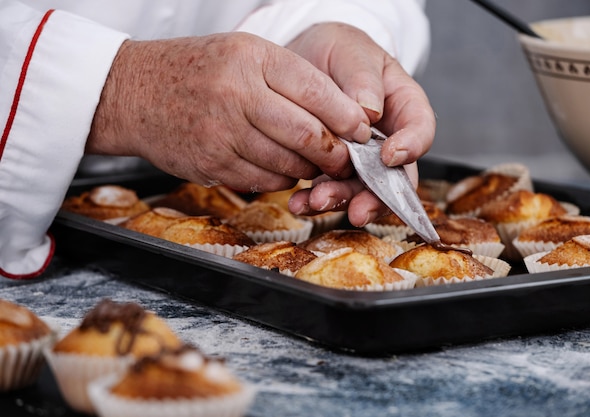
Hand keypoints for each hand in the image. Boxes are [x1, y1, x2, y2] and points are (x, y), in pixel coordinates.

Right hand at [86, 32, 371, 191]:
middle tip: (348, 158)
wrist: (133, 93)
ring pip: (288, 164)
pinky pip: (263, 181)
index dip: (348, 117)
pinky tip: (283, 168)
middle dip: (337, 153)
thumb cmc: (197, 69)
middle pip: (307, 135)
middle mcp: (237, 96)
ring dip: (310, 169)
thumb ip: (290, 79)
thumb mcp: (244, 53)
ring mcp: (222, 135)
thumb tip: (342, 115)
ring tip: (316, 163)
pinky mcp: (212, 165)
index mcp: (251, 59)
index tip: (362, 130)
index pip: (316, 92)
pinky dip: (282, 178)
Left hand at [286, 23, 435, 225]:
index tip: (389, 156)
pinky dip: (313, 200)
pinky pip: (328, 190)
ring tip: (315, 202)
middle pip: (393, 176)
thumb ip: (362, 78)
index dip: (411, 147)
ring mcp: (361, 160)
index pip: (420, 129)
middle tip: (356, 209)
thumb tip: (369, 112)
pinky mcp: (332, 170)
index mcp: (404, 106)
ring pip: (360, 190)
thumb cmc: (337, 52)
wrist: (303, 62)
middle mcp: (388, 140)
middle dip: (374, 196)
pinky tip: (297, 203)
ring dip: (340, 201)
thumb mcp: (351, 51)